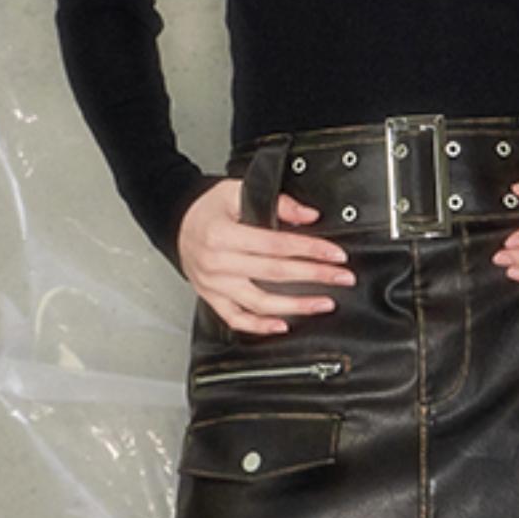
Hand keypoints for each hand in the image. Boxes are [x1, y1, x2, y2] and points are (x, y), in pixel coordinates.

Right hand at [176, 180, 356, 335]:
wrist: (176, 222)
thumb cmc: (207, 208)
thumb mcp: (236, 191)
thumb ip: (276, 203)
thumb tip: (308, 216)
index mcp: (224, 235)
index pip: (277, 245)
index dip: (310, 250)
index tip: (335, 255)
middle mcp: (218, 263)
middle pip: (275, 273)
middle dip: (314, 276)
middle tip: (342, 278)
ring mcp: (214, 284)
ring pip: (260, 302)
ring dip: (296, 305)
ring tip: (323, 303)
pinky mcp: (211, 298)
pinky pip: (237, 318)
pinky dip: (260, 326)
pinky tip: (282, 325)